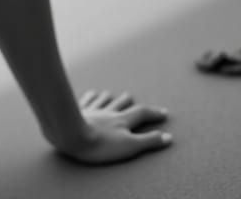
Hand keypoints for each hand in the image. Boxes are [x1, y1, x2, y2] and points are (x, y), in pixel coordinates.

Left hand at [55, 89, 172, 164]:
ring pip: (103, 100)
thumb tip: (168, 137)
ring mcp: (92, 110)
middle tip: (131, 97)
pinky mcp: (78, 111)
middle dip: (127, 102)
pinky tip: (91, 94)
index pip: (141, 114)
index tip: (164, 112)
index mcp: (122, 120)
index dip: (153, 113)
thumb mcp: (130, 146)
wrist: (72, 135)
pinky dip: (91, 96)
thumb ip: (149, 141)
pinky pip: (87, 100)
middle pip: (120, 104)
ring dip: (109, 97)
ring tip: (109, 93)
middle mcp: (108, 112)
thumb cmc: (102, 145)